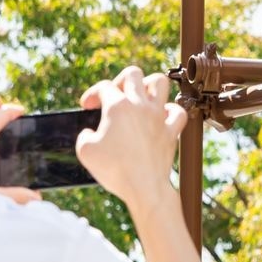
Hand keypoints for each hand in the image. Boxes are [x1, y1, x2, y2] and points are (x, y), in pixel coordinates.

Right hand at [76, 66, 186, 215]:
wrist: (144, 187)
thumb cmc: (115, 170)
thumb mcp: (85, 151)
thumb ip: (84, 136)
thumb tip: (89, 133)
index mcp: (117, 106)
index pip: (103, 87)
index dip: (92, 94)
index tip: (88, 107)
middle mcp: (140, 106)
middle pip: (132, 73)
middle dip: (120, 80)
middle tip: (116, 96)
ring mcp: (159, 117)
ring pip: (160, 82)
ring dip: (149, 85)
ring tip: (141, 98)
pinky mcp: (172, 131)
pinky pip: (178, 111)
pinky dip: (171, 110)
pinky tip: (162, 117)